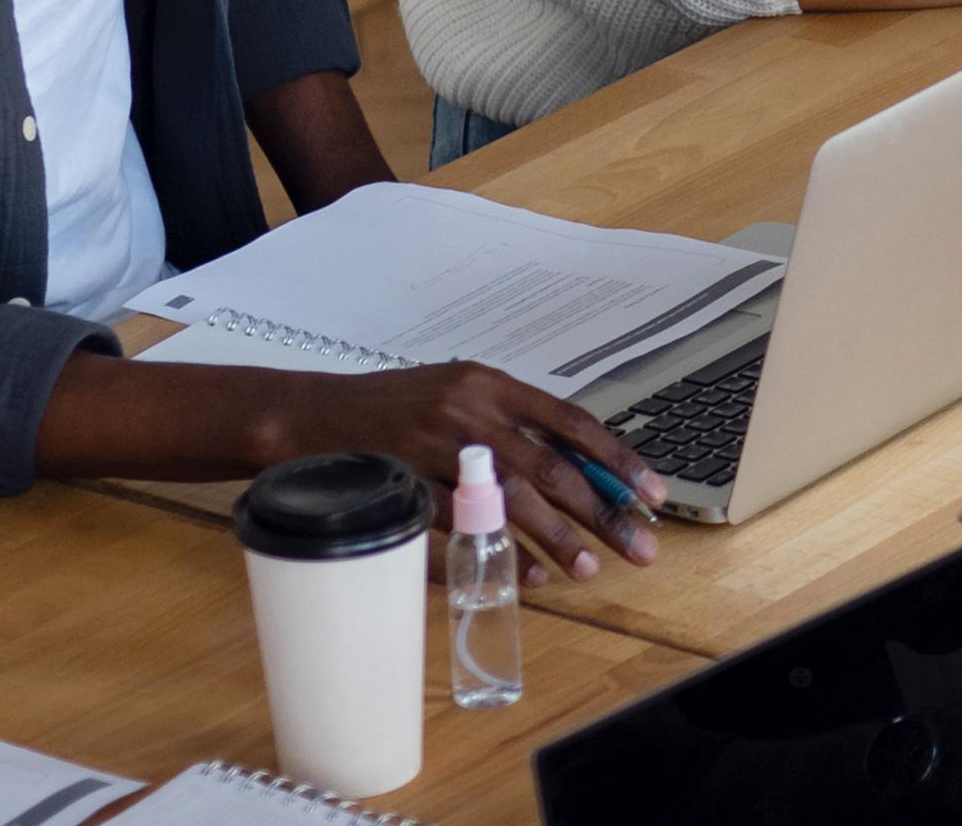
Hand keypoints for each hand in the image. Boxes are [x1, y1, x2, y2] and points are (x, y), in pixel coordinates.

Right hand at [272, 363, 662, 583]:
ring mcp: (432, 451)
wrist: (308, 414)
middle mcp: (467, 412)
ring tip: (589, 568)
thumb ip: (512, 423)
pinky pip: (458, 531)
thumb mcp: (456, 393)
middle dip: (601, 511)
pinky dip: (495, 555)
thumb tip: (581, 468)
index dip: (617, 460)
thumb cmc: (392, 408)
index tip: (653, 495)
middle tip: (639, 545)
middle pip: (550, 468)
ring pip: (510, 502)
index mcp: (489, 384)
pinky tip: (523, 576)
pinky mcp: (402, 487)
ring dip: (555, 539)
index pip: (570, 421)